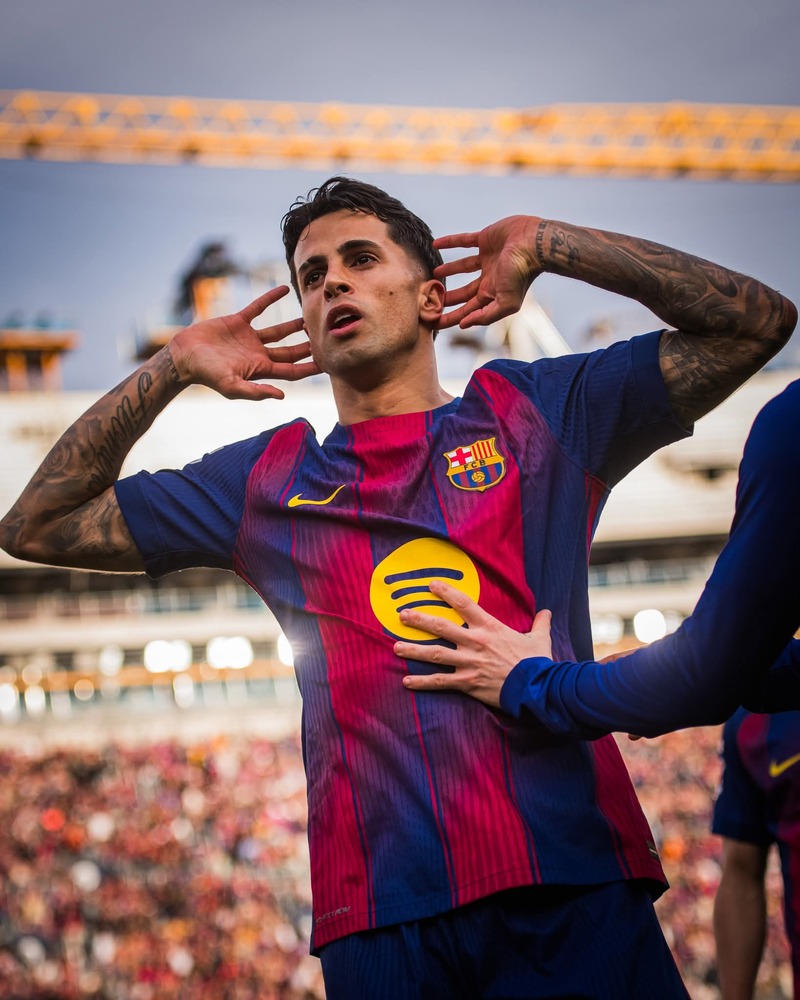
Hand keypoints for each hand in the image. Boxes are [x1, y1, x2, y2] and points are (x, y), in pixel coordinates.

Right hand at [169, 286, 320, 400]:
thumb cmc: (206, 374)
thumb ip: (256, 392)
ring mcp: (249, 338)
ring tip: (309, 319)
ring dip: (293, 325)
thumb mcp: (232, 387)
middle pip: (289, 352)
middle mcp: (258, 354)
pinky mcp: (238, 322)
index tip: (327, 363)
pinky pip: (258, 308)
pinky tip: (285, 289)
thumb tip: (282, 396)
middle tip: (325, 339)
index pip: (291, 371)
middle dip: (306, 348)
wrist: (184, 355)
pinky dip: (270, 298)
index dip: (309, 368)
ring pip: (278, 331)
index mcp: (260, 370)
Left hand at [396, 578, 552, 709]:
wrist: (538, 688)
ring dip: (413, 650)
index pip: (463, 603)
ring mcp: (469, 663)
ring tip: (395, 647)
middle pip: (441, 627)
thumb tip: (546, 612)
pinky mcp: (467, 682)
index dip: (446, 592)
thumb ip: (540, 624)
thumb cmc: (537, 663)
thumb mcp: (540, 639)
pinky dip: (422, 683)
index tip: (430, 585)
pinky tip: (406, 682)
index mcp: (490, 627)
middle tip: (402, 615)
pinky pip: (440, 682)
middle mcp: (475, 642)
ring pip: (434, 654)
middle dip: (419, 620)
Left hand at [433, 215, 543, 329]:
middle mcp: (489, 278)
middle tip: (429, 301)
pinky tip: (436, 244)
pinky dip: (450, 242)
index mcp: (493, 294)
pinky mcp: (485, 239)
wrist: (533, 244)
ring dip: (448, 270)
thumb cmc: (521, 274)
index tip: (434, 322)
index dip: (452, 317)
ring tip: (434, 275)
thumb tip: (464, 325)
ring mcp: (487, 258)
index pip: (468, 310)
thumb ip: (485, 316)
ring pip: (463, 267)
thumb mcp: (505, 303)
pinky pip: (464, 241)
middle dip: (448, 298)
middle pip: (464, 292)